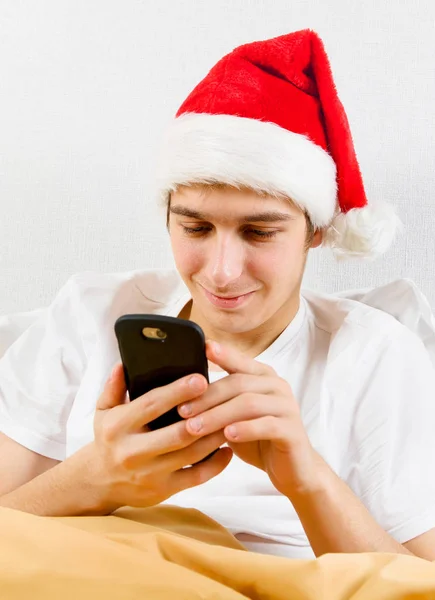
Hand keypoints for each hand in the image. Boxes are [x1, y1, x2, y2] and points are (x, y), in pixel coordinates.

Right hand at [87, 364, 231, 512]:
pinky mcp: (162, 491)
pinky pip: (196, 477)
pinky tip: (227, 449)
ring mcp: (149, 474)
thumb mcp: (103, 410)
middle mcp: (132, 452)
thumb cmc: (108, 438)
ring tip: (232, 419)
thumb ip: (113, 387)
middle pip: (177, 433)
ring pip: (191, 454)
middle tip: (226, 398)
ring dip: (215, 437)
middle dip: (204, 415)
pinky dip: (215, 464)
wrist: (98, 482)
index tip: (200, 379)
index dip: (177, 392)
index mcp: (118, 426)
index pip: (151, 405)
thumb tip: (123, 364)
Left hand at [178, 341, 320, 498]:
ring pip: (249, 404)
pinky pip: (267, 425)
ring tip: (195, 427)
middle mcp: (277, 386)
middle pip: (238, 383)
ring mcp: (287, 407)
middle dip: (207, 397)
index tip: (203, 348)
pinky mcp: (292, 430)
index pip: (239, 362)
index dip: (223, 354)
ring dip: (218, 415)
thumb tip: (184, 392)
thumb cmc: (258, 439)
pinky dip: (245, 429)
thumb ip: (220, 401)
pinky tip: (227, 435)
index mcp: (264, 377)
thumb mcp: (235, 416)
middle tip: (182, 410)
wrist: (292, 469)